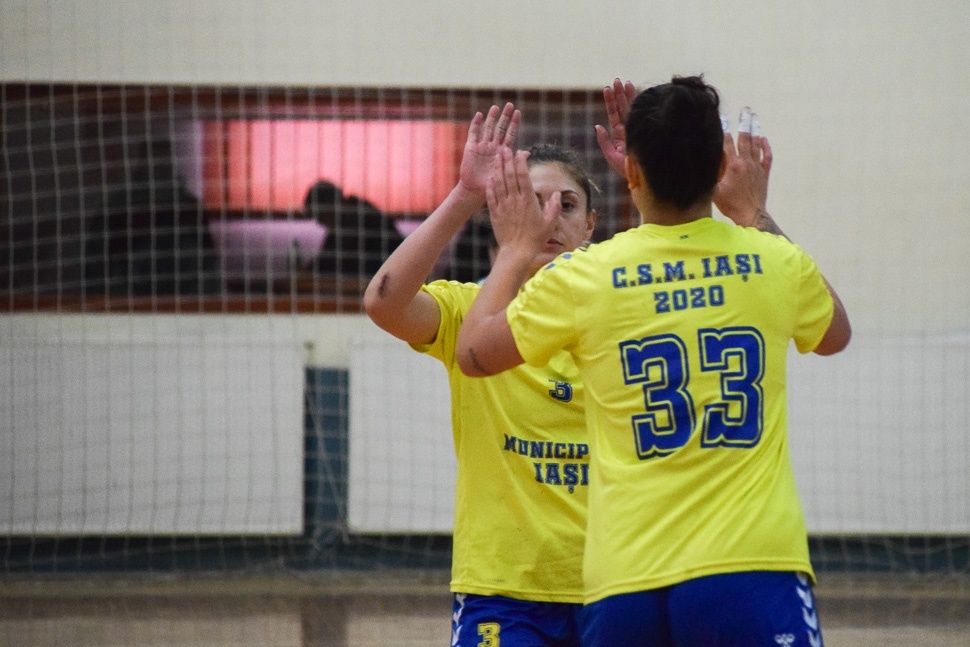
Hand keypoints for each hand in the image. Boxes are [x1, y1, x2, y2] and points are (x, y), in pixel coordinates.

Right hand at [458, 103, 519, 197]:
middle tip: (510, 105)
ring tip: (496, 107)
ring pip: (488, 128)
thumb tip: (528, 152)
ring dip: (491, 118)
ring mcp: (482, 146)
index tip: (518, 112)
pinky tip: (479, 115)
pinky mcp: (471, 148)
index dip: (514, 123)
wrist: (475, 191)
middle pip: (500, 128)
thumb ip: (516, 162)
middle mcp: (493, 147)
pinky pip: (473, 133)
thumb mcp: (507, 174)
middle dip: (505, 117)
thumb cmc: (492, 185)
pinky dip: (476, 124)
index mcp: (503, 152)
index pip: (510, 134)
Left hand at [485, 148, 556, 255]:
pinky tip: (490, 176)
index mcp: (528, 200)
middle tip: (505, 148)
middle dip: (506, 160)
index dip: (521, 162)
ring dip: (497, 168)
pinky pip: (491, 195)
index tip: (521, 153)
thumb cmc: (536, 238)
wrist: (517, 252)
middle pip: (509, 175)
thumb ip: (554, 207)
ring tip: (496, 157)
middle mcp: (514, 200)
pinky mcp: (495, 213)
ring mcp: (503, 206)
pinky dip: (490, 184)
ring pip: (499, 182)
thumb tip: (557, 194)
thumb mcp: (550, 223)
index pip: (523, 175)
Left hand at [595, 78, 636, 178]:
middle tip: (616, 80)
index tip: (607, 88)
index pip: (614, 113)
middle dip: (619, 94)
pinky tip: (636, 92)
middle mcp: (628, 128)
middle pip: (622, 107)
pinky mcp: (644, 129)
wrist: (644, 177)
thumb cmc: (627, 170)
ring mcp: (637, 127)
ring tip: (625, 82)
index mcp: (619, 134)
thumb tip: (597, 126)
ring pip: (632, 108)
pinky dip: (638, 103)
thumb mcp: (611, 156)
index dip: (611, 101)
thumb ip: (604, 141)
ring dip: (628, 95)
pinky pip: (641, 113)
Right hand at [714, 106, 772, 226]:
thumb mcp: (714, 190)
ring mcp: (756, 167)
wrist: (751, 214)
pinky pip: (766, 156)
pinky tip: (763, 139)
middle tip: (745, 110)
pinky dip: (765, 146)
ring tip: (753, 118)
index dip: (724, 129)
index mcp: (733, 165)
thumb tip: (704, 162)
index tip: (722, 117)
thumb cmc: (731, 204)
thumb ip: (711, 174)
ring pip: (756, 144)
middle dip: (744, 123)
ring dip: (755, 130)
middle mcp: (746, 163)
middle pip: (745, 138)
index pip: (727, 143)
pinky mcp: (764, 173)